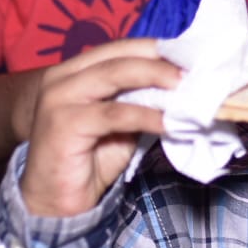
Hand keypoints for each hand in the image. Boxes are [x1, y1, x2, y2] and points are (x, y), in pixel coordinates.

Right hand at [20, 39, 181, 216]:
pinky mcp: (65, 123)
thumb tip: (179, 85)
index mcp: (74, 71)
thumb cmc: (89, 159)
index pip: (119, 48)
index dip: (154, 49)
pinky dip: (145, 116)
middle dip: (159, 60)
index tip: (188, 55)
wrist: (56, 199)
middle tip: (191, 70)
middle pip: (118, 57)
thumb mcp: (120, 122)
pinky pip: (114, 114)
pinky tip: (167, 122)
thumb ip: (138, 98)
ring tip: (184, 88)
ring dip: (155, 78)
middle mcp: (62, 78)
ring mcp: (60, 98)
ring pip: (114, 75)